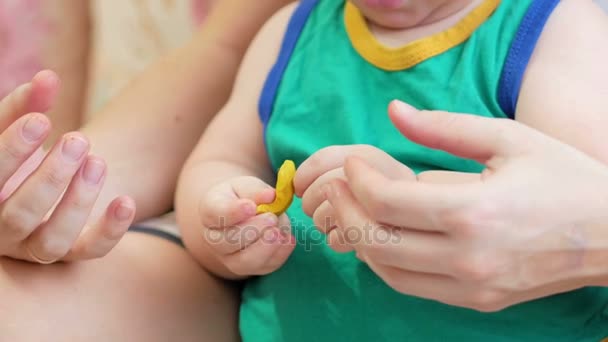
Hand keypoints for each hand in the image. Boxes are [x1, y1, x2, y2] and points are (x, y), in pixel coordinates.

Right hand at [0, 70, 135, 263]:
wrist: (39, 184)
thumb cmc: (19, 154)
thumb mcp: (18, 129)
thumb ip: (27, 105)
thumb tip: (48, 77)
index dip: (11, 150)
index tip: (42, 119)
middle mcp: (1, 230)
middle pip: (18, 214)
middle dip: (50, 176)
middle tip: (77, 140)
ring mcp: (35, 247)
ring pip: (53, 241)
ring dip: (78, 201)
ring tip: (98, 161)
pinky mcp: (70, 254)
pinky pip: (90, 252)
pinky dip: (110, 231)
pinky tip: (126, 201)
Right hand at [198, 176, 294, 277]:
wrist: (241, 217)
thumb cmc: (241, 197)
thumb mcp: (245, 186)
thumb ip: (255, 190)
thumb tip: (270, 196)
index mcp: (210, 213)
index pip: (217, 214)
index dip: (233, 212)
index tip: (251, 206)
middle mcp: (215, 240)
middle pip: (228, 241)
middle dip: (252, 230)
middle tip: (272, 218)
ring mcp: (230, 258)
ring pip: (244, 261)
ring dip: (264, 248)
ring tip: (279, 233)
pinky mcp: (250, 268)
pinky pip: (264, 267)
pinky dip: (279, 255)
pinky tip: (288, 240)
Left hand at [294, 145, 415, 251]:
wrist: (424, 226)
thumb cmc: (379, 197)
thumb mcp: (360, 173)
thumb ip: (329, 169)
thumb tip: (293, 182)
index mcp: (378, 159)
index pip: (330, 158)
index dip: (305, 173)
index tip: (298, 186)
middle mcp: (391, 181)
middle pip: (331, 185)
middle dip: (311, 200)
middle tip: (311, 208)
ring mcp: (399, 211)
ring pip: (335, 214)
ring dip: (322, 221)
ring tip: (330, 221)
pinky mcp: (394, 242)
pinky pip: (345, 241)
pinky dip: (336, 240)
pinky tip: (344, 237)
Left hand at [323, 100, 607, 311]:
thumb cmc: (563, 178)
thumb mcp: (507, 138)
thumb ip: (444, 127)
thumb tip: (393, 112)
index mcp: (474, 212)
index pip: (386, 202)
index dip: (357, 181)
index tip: (354, 163)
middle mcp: (467, 257)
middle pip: (376, 241)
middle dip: (346, 210)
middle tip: (340, 186)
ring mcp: (470, 286)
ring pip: (387, 271)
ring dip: (361, 239)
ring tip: (357, 209)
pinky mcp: (475, 301)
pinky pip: (411, 287)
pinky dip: (386, 263)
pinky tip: (386, 236)